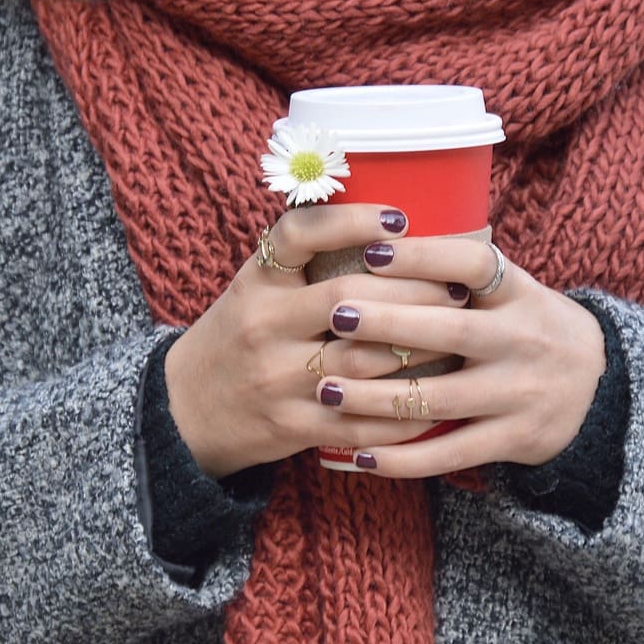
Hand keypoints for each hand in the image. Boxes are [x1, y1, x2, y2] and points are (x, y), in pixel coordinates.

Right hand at [164, 204, 467, 478]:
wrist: (184, 409)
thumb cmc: (238, 336)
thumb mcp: (254, 287)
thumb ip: (305, 261)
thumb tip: (390, 226)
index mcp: (256, 283)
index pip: (298, 235)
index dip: (351, 221)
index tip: (400, 217)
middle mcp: (263, 326)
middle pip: (349, 301)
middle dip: (413, 292)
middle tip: (458, 286)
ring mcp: (277, 380)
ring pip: (364, 361)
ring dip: (420, 348)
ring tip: (459, 334)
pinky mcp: (293, 426)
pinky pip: (361, 421)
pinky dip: (405, 411)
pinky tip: (437, 399)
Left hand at [314, 237, 605, 477]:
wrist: (598, 390)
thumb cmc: (528, 328)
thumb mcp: (513, 291)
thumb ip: (462, 274)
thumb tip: (374, 237)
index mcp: (520, 294)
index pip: (474, 264)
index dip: (425, 256)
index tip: (372, 250)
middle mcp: (523, 341)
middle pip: (450, 331)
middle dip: (387, 324)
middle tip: (333, 315)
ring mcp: (519, 394)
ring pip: (439, 398)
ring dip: (376, 397)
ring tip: (326, 389)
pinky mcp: (513, 440)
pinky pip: (449, 453)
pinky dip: (402, 459)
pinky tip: (360, 455)